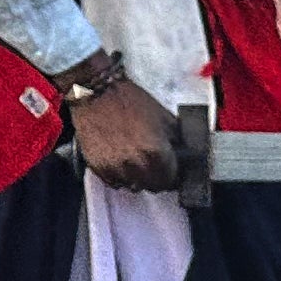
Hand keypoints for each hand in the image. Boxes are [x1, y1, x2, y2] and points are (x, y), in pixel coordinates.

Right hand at [70, 76, 182, 193]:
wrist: (97, 93)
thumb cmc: (131, 101)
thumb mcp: (163, 117)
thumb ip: (176, 140)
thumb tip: (183, 155)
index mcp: (156, 153)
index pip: (170, 180)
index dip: (172, 175)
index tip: (169, 170)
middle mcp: (136, 165)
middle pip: (152, 186)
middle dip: (156, 178)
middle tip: (153, 165)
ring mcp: (115, 168)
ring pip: (132, 186)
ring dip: (136, 178)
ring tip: (134, 161)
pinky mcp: (98, 167)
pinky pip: (113, 182)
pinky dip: (118, 175)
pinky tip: (119, 160)